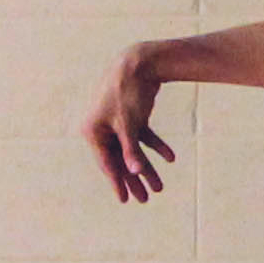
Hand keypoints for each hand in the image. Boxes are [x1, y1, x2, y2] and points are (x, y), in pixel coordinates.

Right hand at [81, 45, 173, 201]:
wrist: (138, 62)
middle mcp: (102, 129)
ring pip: (132, 151)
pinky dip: (155, 146)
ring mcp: (117, 123)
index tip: (125, 200)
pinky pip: (142, 137)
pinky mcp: (131, 116)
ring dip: (147, 167)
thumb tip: (134, 171)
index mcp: (93, 132)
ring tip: (159, 186)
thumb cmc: (128, 92)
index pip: (106, 163)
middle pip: (120, 160)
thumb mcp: (129, 124)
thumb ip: (131, 149)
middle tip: (146, 199)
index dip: (117, 183)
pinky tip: (170, 157)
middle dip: (135, 180)